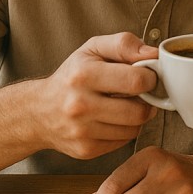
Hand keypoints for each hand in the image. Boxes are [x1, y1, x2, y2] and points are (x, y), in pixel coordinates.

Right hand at [33, 32, 158, 159]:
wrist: (38, 111)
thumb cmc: (73, 76)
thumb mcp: (93, 49)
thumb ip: (124, 44)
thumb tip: (154, 53)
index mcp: (83, 75)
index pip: (137, 81)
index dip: (150, 78)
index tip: (147, 76)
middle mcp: (79, 105)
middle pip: (139, 111)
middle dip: (147, 101)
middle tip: (140, 94)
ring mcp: (82, 131)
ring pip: (135, 128)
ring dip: (137, 117)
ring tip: (125, 105)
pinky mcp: (86, 150)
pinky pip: (124, 142)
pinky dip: (125, 130)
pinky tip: (113, 120)